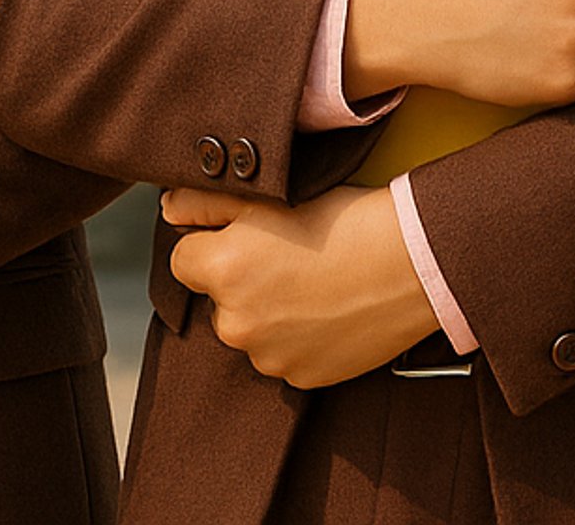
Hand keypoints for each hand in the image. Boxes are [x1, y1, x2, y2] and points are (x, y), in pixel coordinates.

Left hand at [163, 183, 434, 387]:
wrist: (406, 263)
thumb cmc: (339, 220)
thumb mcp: (267, 196)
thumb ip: (204, 202)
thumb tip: (168, 210)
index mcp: (222, 272)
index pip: (183, 260)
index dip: (211, 242)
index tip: (246, 233)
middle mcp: (236, 323)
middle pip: (218, 299)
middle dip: (240, 279)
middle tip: (287, 253)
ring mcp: (269, 358)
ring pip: (251, 329)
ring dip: (268, 311)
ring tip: (313, 281)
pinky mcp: (301, 378)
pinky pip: (283, 355)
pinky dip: (297, 337)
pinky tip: (326, 309)